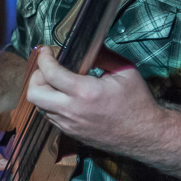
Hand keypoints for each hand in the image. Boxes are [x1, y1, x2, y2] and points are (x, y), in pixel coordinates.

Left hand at [26, 46, 164, 152]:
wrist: (146, 135)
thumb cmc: (138, 101)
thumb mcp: (124, 71)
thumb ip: (102, 55)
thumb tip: (85, 46)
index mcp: (85, 92)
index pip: (50, 73)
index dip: (44, 58)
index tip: (46, 51)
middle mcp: (72, 111)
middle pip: (34, 94)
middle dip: (36, 77)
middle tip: (47, 68)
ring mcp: (69, 125)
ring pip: (40, 107)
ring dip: (43, 91)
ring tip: (56, 82)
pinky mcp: (71, 134)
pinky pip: (50, 117)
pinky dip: (51, 104)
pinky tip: (64, 97)